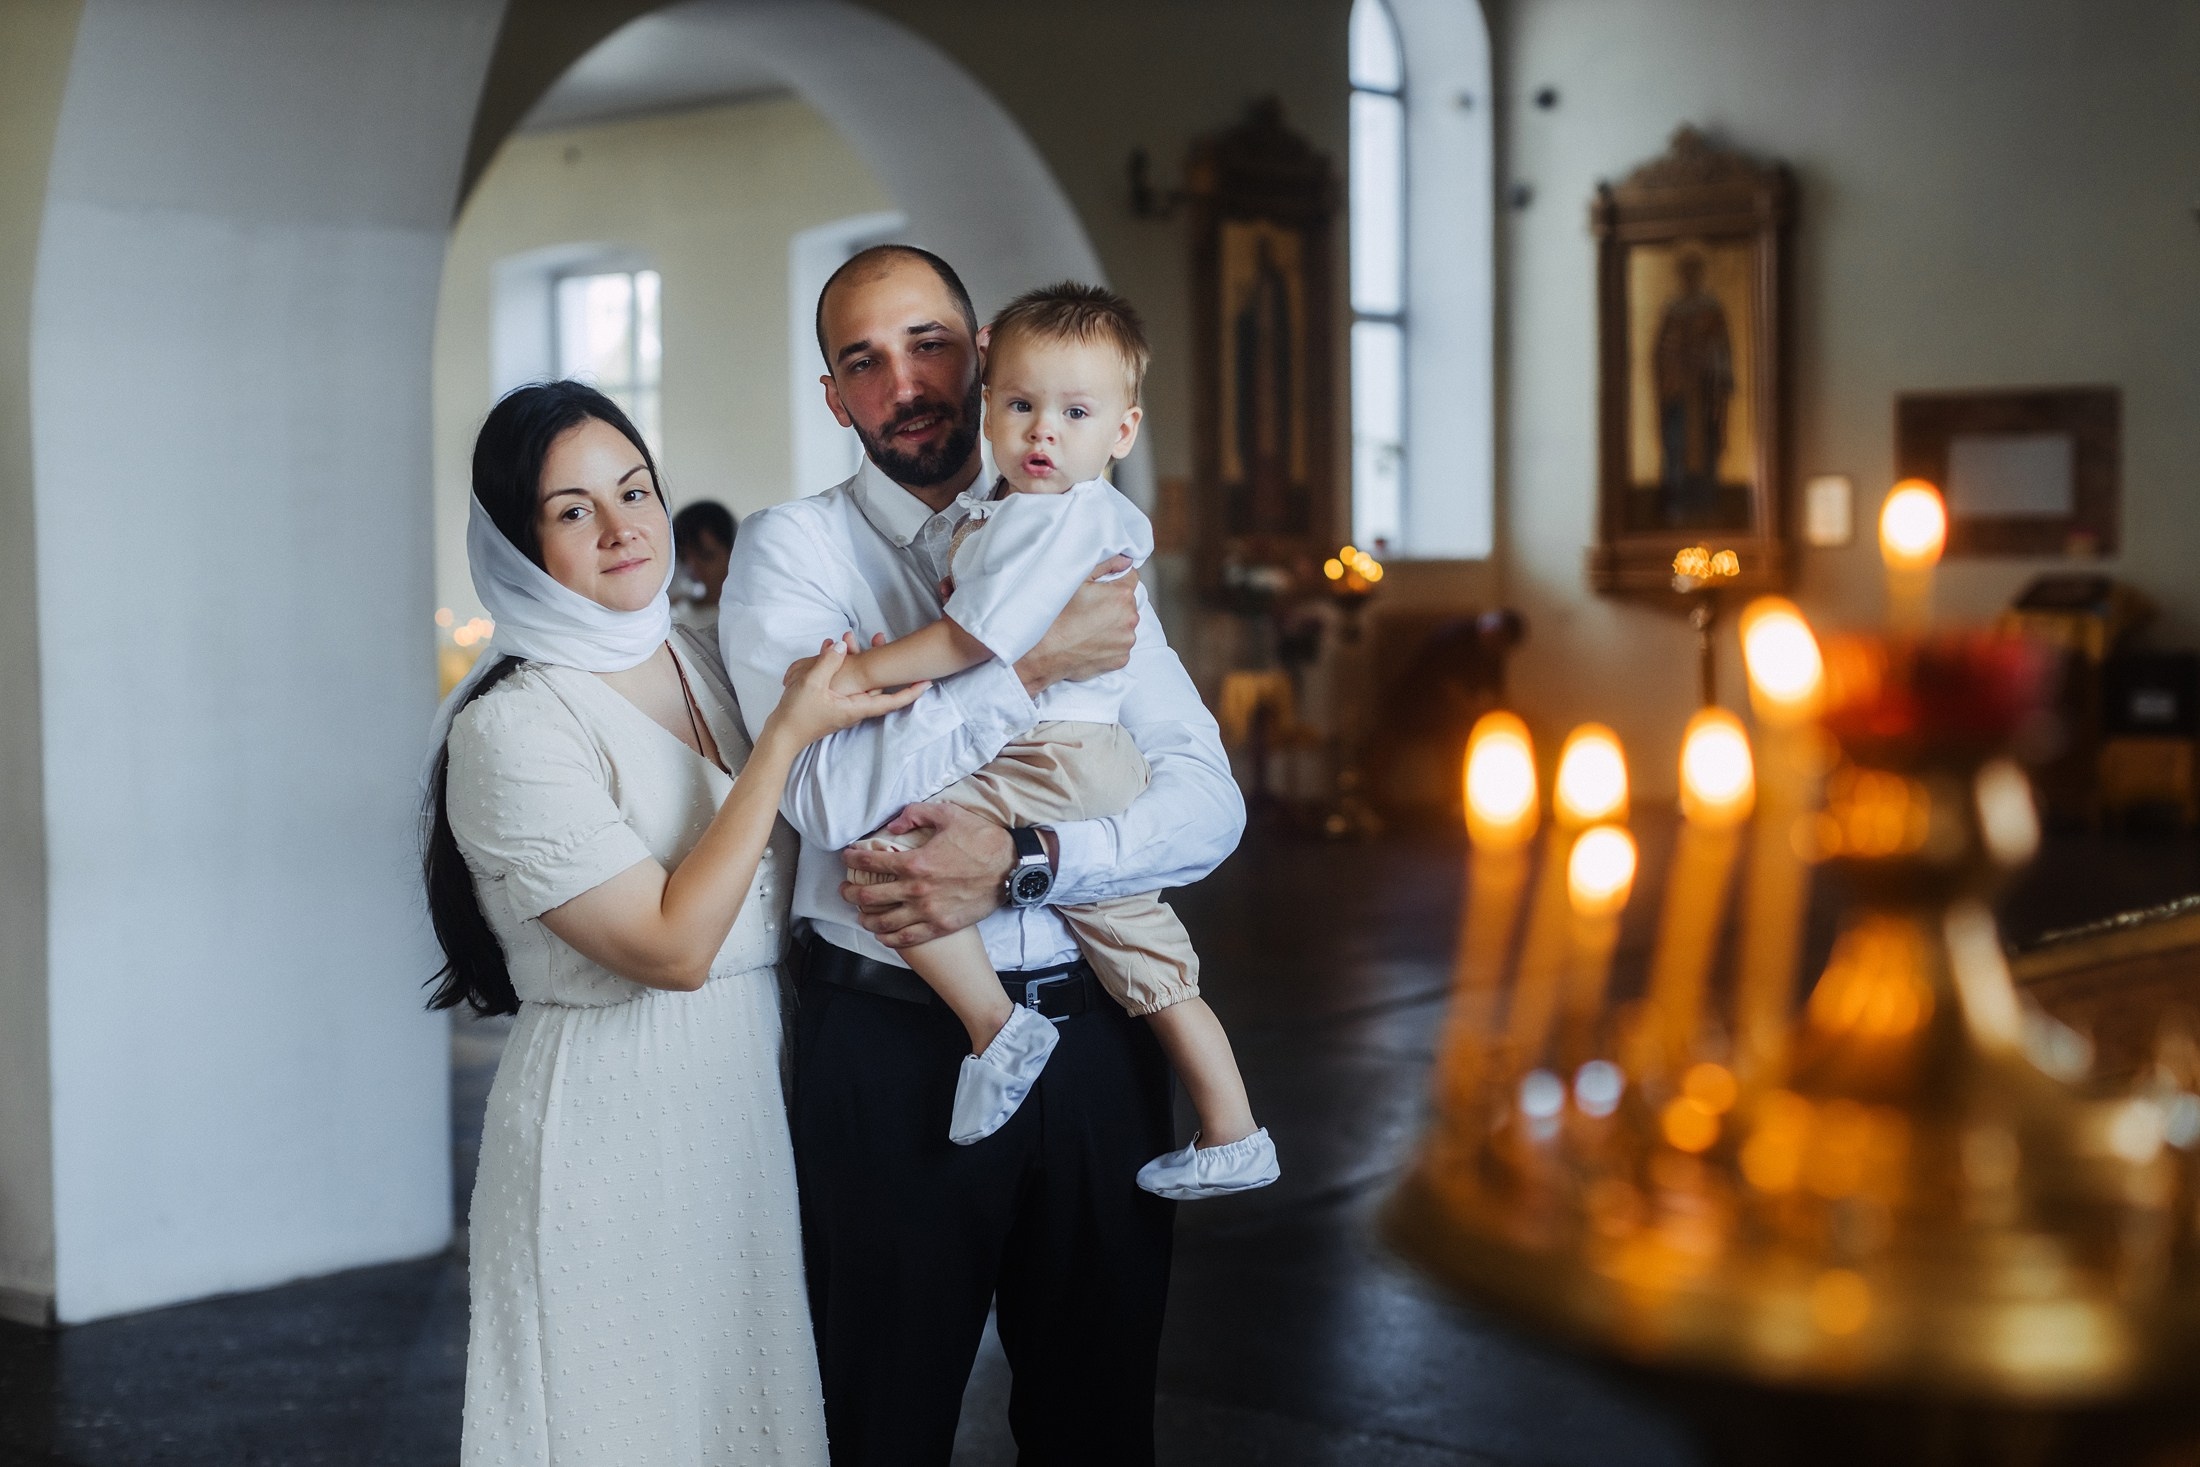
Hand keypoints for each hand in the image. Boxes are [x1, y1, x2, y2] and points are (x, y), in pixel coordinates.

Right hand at [764, 638, 926, 749]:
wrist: (781, 734)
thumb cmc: (797, 715)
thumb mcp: (812, 684)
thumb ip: (828, 663)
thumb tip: (841, 646)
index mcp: (856, 708)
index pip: (891, 701)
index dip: (911, 692)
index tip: (928, 682)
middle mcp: (854, 707)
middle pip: (876, 684)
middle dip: (880, 660)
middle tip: (881, 638)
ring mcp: (844, 704)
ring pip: (859, 680)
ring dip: (856, 658)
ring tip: (847, 637)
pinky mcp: (833, 701)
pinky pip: (843, 680)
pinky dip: (839, 665)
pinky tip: (828, 650)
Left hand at [838, 802, 1014, 947]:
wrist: (1011, 868)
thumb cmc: (981, 840)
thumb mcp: (948, 814)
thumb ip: (916, 814)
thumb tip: (892, 824)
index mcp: (915, 862)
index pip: (871, 863)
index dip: (852, 859)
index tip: (847, 857)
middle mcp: (917, 890)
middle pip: (870, 896)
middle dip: (850, 892)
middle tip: (845, 889)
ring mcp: (928, 912)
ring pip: (884, 922)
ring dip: (865, 918)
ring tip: (860, 914)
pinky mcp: (941, 926)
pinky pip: (907, 938)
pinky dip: (889, 938)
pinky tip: (881, 935)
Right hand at [1014, 556, 1138, 696]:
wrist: (1044, 653)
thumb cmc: (1057, 615)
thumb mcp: (1077, 580)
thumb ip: (1105, 565)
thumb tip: (1125, 561)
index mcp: (1121, 596)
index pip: (1130, 577)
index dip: (1115, 580)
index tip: (1101, 588)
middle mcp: (1130, 619)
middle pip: (1127, 603)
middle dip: (1113, 603)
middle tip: (1089, 609)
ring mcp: (1126, 641)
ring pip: (1124, 625)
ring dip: (1113, 625)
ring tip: (1088, 628)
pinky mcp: (1121, 660)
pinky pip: (1120, 646)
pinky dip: (1109, 644)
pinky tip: (1090, 642)